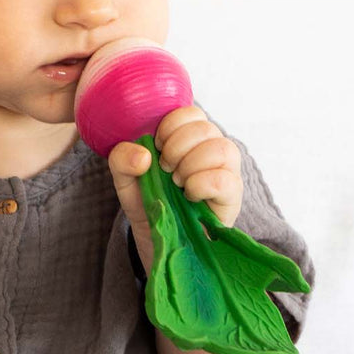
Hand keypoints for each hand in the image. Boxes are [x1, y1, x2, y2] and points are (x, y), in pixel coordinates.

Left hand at [107, 106, 243, 270]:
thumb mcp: (125, 180)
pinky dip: (201, 185)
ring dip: (191, 164)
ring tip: (178, 183)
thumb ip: (121, 159)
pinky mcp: (232, 197)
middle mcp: (212, 149)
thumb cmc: (148, 204)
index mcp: (190, 138)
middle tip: (165, 170)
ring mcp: (226, 172)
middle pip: (206, 127)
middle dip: (177, 147)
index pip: (191, 112)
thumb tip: (143, 155)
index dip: (170, 127)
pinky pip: (226, 180)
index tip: (156, 147)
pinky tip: (189, 195)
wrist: (157, 241)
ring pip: (223, 148)